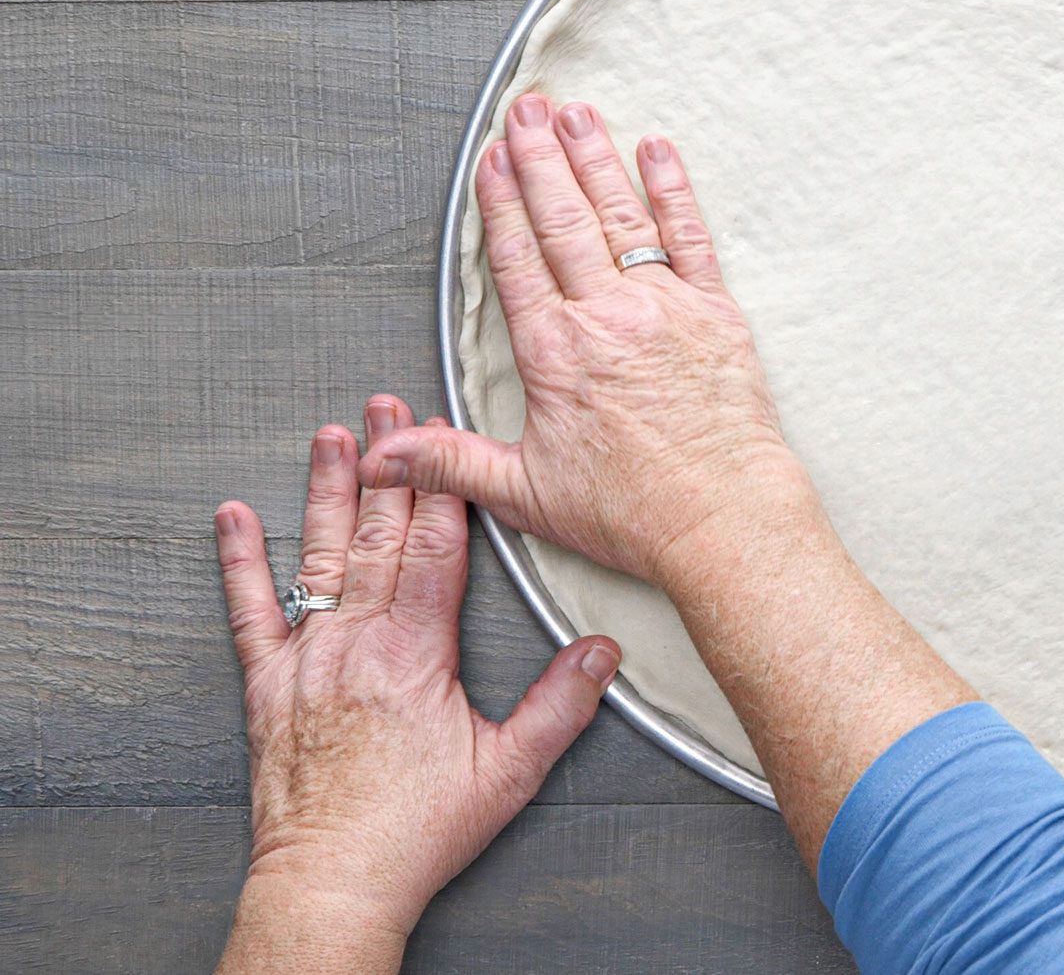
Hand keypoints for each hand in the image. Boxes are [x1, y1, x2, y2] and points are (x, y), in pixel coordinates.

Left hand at [214, 398, 620, 970]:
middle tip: (391, 407)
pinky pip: (252, 611)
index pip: (436, 551)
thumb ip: (559, 706)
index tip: (449, 440)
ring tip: (330, 435)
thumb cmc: (416, 832)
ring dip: (327, 492)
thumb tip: (602, 651)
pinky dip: (242, 560)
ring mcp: (307, 661)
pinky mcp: (267, 686)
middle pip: (378, 536)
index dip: (445, 490)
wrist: (333, 881)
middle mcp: (357, 646)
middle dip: (390, 466)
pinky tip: (236, 516)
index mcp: (416, 656)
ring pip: (320, 557)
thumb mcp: (509, 772)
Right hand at [359, 94, 813, 586]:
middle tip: (526, 107)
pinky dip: (673, 190)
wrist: (723, 519)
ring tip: (575, 113)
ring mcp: (664, 307)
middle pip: (564, 219)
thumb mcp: (525, 493)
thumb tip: (383, 455)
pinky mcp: (716, 312)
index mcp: (554, 353)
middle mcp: (606, 316)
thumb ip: (451, 462)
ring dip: (595, 159)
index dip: (500, 202)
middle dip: (540, 157)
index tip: (491, 158)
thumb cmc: (634, 513)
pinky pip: (690, 237)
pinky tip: (658, 153)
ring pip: (621, 216)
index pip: (517, 258)